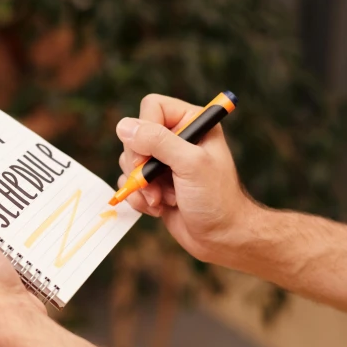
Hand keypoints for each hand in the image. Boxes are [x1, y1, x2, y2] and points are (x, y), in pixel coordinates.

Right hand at [117, 94, 257, 264]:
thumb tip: (124, 126)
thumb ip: (158, 141)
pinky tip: (158, 209)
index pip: (152, 107)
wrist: (222, 238)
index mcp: (192, 122)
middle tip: (155, 185)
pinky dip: (138, 198)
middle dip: (141, 165)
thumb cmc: (216, 200)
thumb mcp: (190, 164)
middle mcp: (177, 138)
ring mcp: (164, 162)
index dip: (145, 130)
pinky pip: (129, 182)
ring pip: (129, 161)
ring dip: (141, 186)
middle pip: (135, 135)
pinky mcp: (155, 183)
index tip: (149, 157)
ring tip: (162, 200)